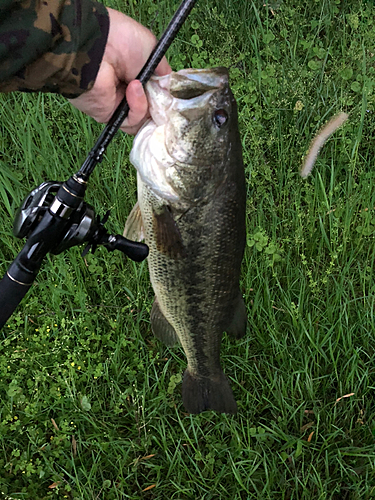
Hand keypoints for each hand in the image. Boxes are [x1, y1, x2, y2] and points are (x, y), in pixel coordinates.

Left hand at [69, 8, 170, 134]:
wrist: (97, 47)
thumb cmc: (122, 41)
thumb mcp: (152, 51)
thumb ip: (163, 72)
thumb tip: (169, 90)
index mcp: (136, 75)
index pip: (155, 95)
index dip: (164, 98)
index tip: (172, 96)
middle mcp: (126, 91)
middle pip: (151, 111)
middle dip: (159, 106)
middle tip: (162, 96)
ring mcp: (118, 105)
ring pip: (143, 120)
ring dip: (147, 105)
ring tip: (139, 85)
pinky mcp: (109, 116)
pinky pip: (131, 121)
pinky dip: (137, 108)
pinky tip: (133, 89)